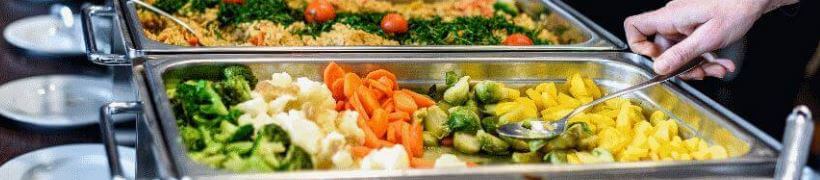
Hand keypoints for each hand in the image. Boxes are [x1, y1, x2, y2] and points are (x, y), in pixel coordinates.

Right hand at [624, 0, 794, 79]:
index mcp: (669, 17)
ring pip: (678, 52)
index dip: (638, 47)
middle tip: (698, 73)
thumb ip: (681, 54)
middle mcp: (672, 19)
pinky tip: (719, 62)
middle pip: (660, 48)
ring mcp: (682, 24)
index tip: (656, 61)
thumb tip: (659, 67)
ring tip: (716, 68)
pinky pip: (690, 47)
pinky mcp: (693, 27)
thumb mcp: (708, 38)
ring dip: (696, 65)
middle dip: (680, 66)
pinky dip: (704, 58)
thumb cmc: (735, 9)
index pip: (634, 27)